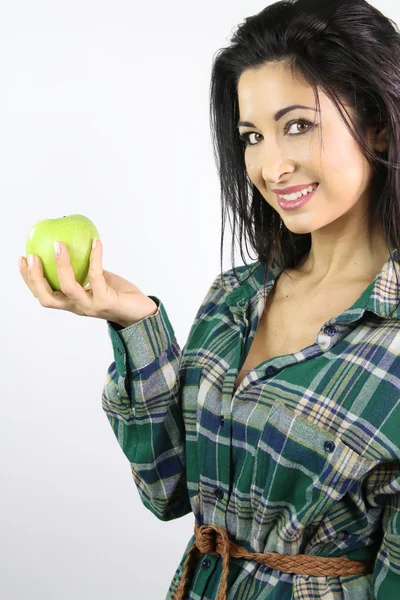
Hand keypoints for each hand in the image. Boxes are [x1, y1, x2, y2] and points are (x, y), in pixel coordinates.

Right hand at [18, 239, 157, 324]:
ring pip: (68, 287)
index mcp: (71, 302)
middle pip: (47, 297)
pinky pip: (96, 275)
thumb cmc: (118, 294)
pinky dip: (95, 257)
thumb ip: (84, 269)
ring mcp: (90, 305)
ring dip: (61, 265)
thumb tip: (73, 242)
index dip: (29, 279)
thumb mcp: (97, 280)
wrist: (141, 312)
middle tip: (32, 256)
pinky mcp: (106, 301)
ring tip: (59, 245)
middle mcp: (77, 306)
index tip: (23, 259)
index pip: (43, 294)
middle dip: (35, 277)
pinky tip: (96, 242)